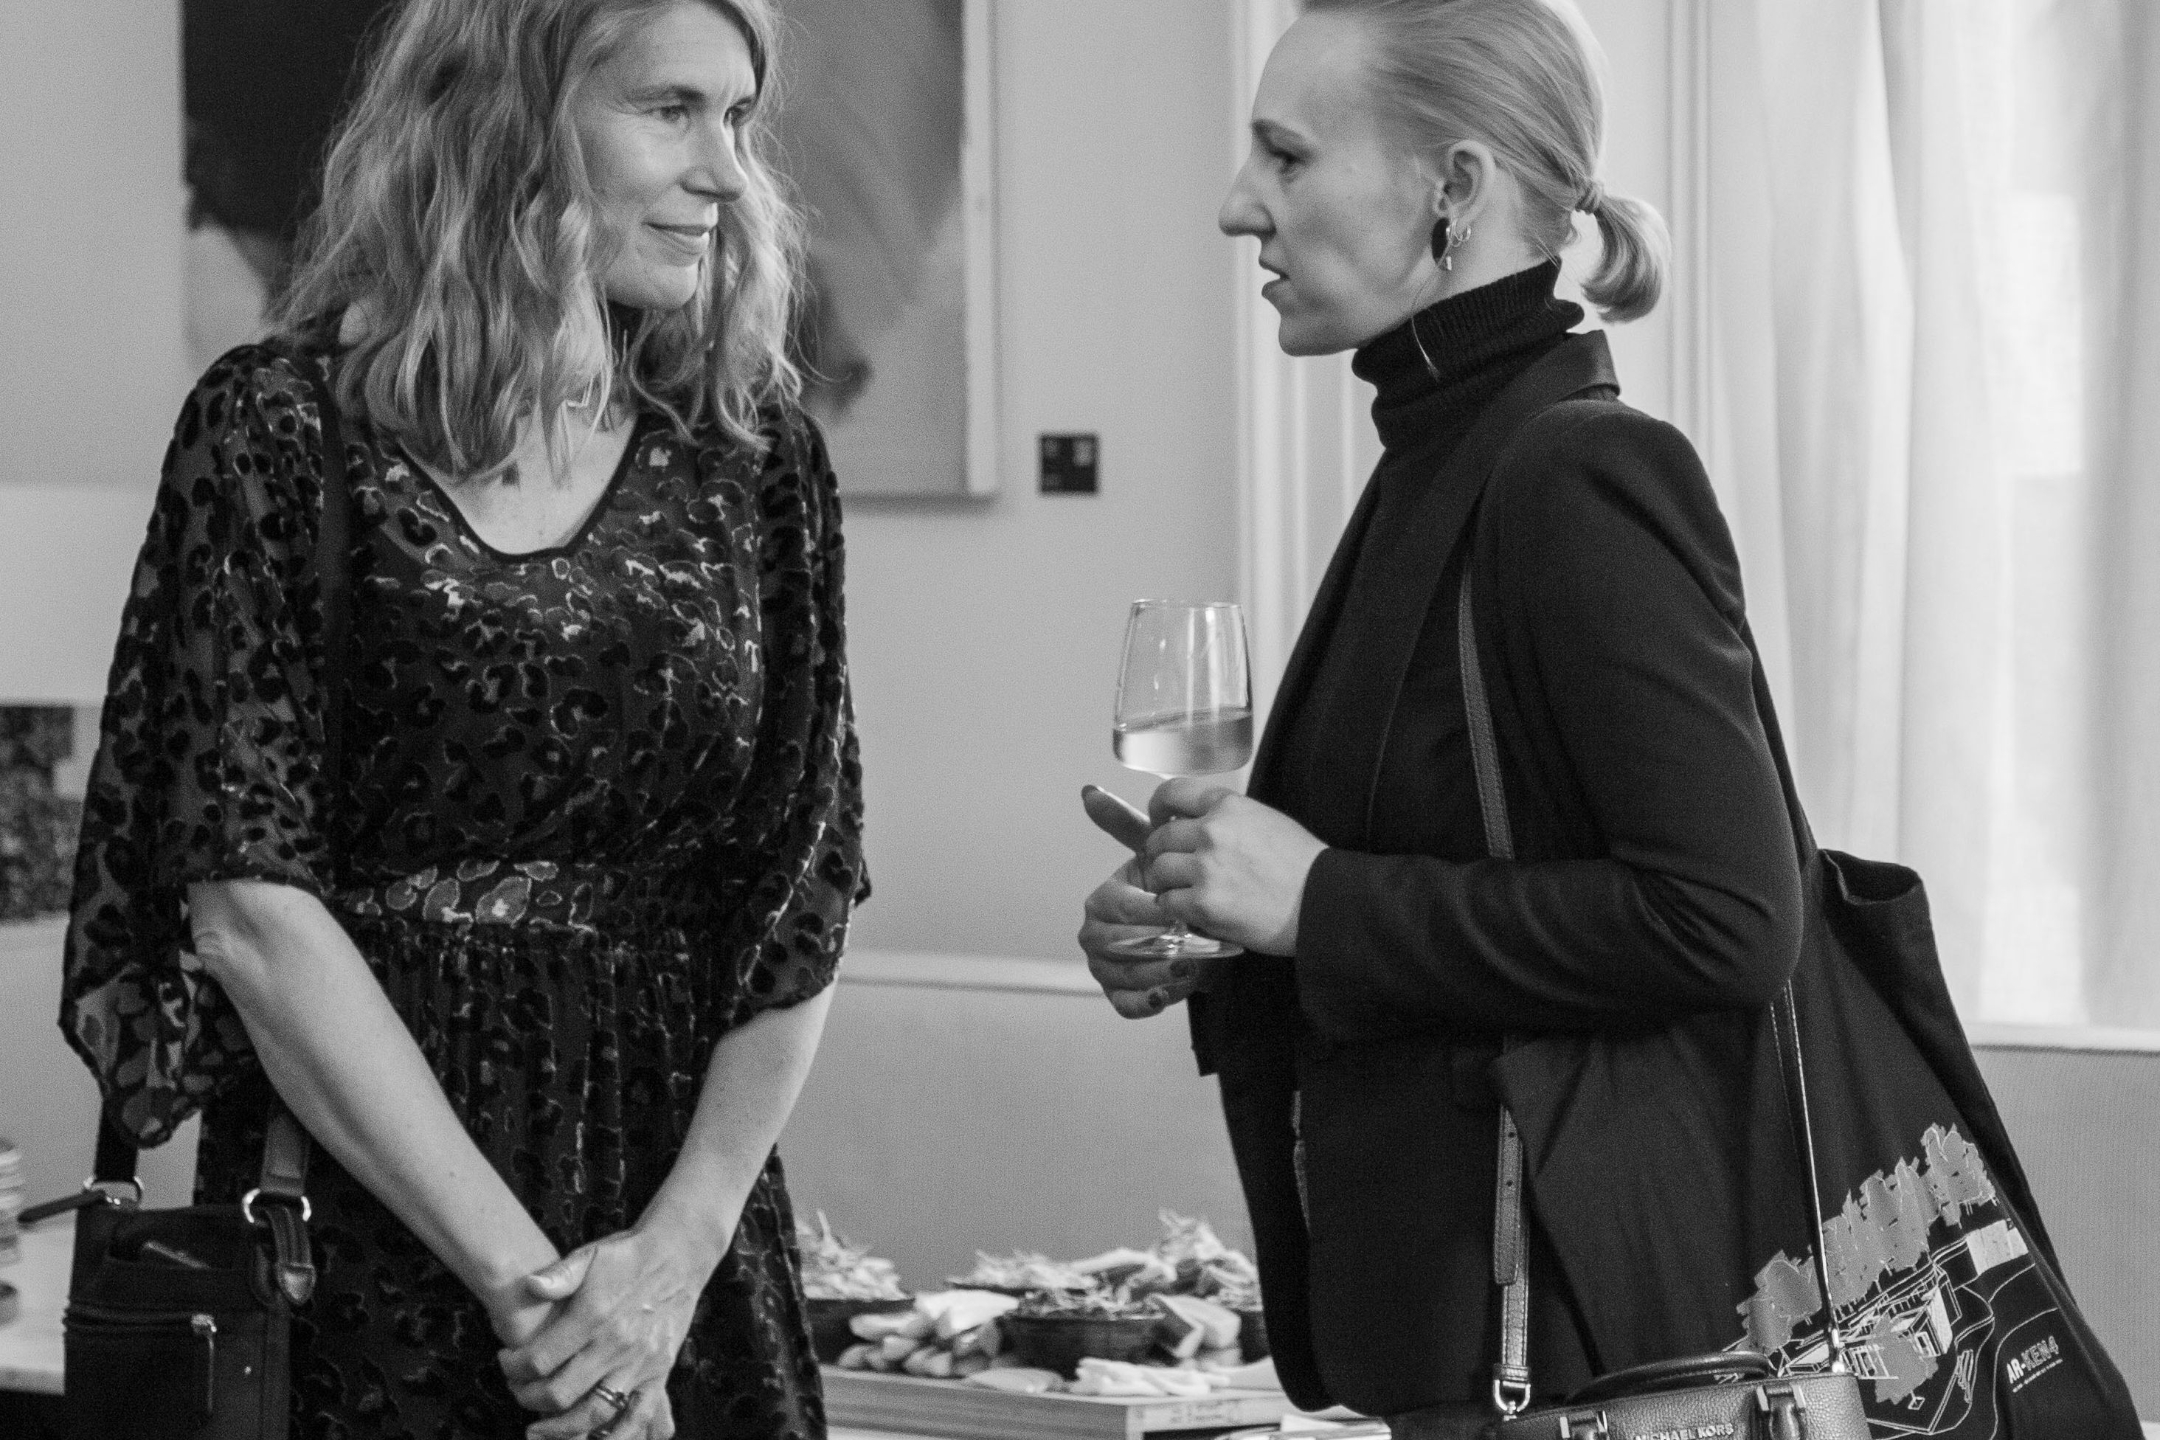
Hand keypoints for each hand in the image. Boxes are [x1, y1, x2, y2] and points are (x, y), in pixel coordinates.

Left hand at [498, 1221, 718, 1438]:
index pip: (539, 1359)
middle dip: (529, 1398)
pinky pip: (637, 1415)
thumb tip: (528, 1285)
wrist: (679, 1253)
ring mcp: (639, 1362)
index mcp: (592, 1316)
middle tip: (519, 1390)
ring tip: (539, 1429)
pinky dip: (615, 1436)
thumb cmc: (628, 1254)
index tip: (507, 1361)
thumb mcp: (590, 1254)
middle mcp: (615, 1344)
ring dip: (561, 1428)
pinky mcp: (659, 1372)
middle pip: (560, 1393)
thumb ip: (558, 1275)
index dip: (513, 1367)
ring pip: (595, 1411)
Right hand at [1078, 784, 1218, 1016]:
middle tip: (1190, 945)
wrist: (1209, 927)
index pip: (1118, 907)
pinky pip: (1125, 1005)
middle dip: (1154, 945)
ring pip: (1122, 976)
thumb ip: (1125, 825)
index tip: (1181, 914)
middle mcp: (1095, 934)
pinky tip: (1171, 992)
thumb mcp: (1158, 854)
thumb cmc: (1181, 887)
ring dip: (1157, 973)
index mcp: (1101, 900)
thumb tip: (1088, 790)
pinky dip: (1146, 1001)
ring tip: (1191, 966)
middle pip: (1116, 945)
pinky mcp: (1119, 996)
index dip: (1148, 913)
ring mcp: (1104, 966)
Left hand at [1139, 779, 1326, 955]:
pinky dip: (1173, 906)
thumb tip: (1194, 824)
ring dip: (1164, 882)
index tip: (1159, 819)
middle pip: (1160, 837)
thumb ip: (1228, 817)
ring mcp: (1205, 868)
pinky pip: (1167, 901)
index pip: (1173, 792)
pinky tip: (1190, 908)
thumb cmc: (1302, 866)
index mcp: (1228, 806)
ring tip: (1180, 890)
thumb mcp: (1266, 820)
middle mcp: (1212, 831)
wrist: (1323, 902)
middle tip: (1170, 866)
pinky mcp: (1204, 903)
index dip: (1159, 807)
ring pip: (1158, 870)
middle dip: (1160, 853)